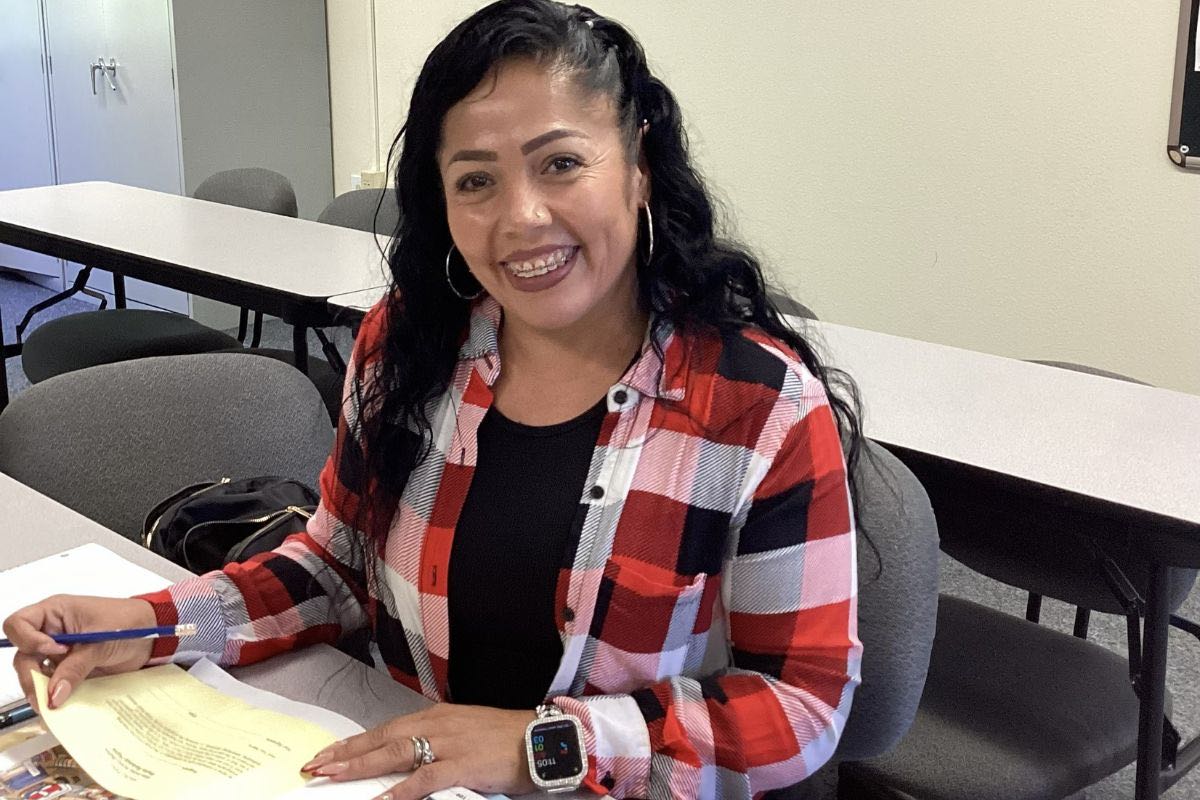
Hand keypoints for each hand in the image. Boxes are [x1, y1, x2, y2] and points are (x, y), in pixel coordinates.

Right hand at [3, 595, 156, 709]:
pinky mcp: (68, 670)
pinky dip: (55, 696)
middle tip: (45, 694)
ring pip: (34, 674)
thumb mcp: (101, 642)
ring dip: (40, 690)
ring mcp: (58, 654)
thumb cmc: (129, 623)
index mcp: (55, 612)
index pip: (18, 624)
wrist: (153, 637)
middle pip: (22, 655)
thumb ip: (76, 667)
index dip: (29, 641)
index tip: (55, 651)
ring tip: (51, 705)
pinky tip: (61, 706)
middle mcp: (51, 633)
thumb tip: (54, 694)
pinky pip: (53, 685)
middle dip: (30, 676)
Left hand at [301, 703, 539, 799]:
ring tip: (332, 776)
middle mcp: (437, 725)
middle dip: (346, 754)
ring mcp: (448, 743)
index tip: (329, 754)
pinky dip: (398, 791)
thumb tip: (409, 764)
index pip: (386, 730)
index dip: (355, 744)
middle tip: (315, 766)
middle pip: (382, 739)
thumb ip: (437, 746)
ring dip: (360, 765)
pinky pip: (423, 779)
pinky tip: (379, 799)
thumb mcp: (466, 736)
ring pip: (394, 753)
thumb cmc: (507, 740)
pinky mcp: (461, 764)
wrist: (543, 739)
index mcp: (437, 717)